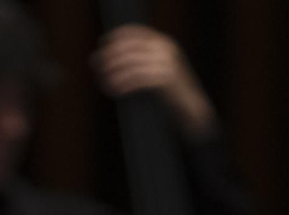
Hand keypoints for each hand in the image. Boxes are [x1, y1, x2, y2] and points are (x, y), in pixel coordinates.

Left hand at [92, 24, 215, 139]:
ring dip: (113, 72)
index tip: (101, 45)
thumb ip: (143, 59)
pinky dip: (123, 85)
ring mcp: (167, 62)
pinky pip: (137, 79)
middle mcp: (166, 48)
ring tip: (103, 81)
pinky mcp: (165, 79)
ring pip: (131, 63)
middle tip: (95, 65)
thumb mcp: (158, 69)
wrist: (193, 109)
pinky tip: (114, 91)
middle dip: (109, 55)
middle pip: (129, 47)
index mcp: (164, 42)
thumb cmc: (171, 93)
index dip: (115, 37)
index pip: (135, 32)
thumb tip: (111, 57)